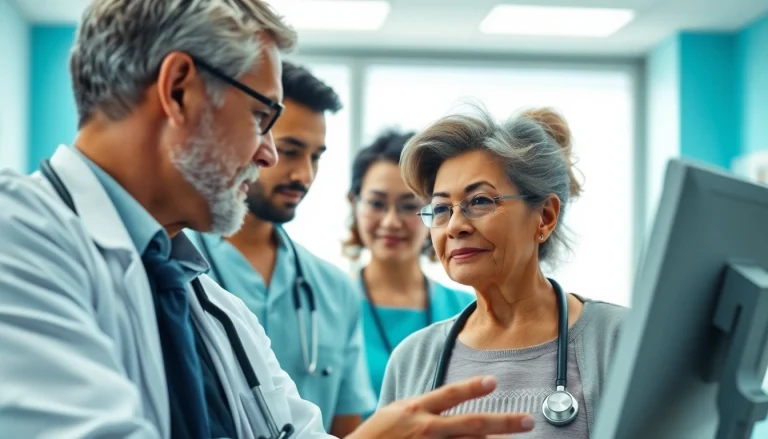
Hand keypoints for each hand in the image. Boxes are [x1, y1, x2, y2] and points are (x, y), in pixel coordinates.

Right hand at [348, 376, 534, 438]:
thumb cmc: (376, 435)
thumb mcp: (396, 412)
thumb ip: (424, 408)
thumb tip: (449, 402)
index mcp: (416, 410)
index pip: (449, 394)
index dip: (472, 387)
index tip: (494, 381)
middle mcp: (425, 429)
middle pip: (472, 425)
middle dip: (503, 422)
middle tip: (527, 420)